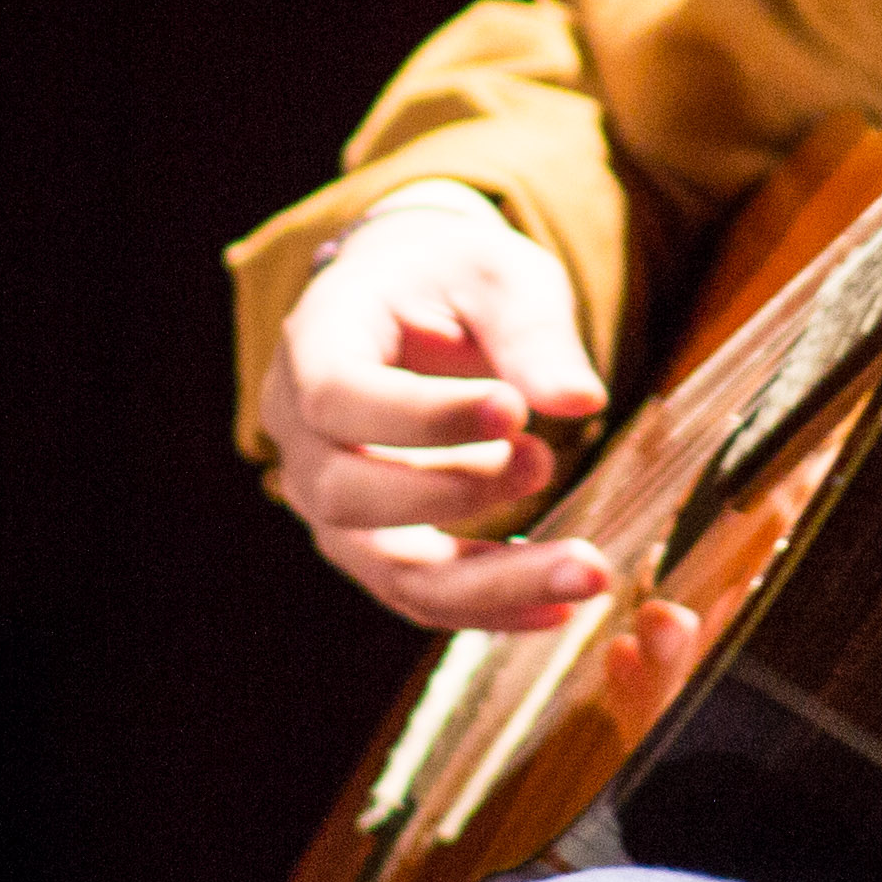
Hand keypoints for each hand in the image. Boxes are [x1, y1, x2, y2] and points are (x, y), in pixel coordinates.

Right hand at [262, 197, 664, 641]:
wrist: (417, 303)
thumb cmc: (455, 278)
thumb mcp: (499, 275)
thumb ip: (531, 331)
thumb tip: (581, 402)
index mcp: (315, 342)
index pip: (339, 394)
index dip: (421, 416)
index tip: (514, 411)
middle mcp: (299, 433)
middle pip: (346, 494)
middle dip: (452, 496)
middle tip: (547, 464)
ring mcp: (327, 498)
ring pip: (386, 568)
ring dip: (487, 583)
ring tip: (583, 573)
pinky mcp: (371, 543)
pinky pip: (419, 593)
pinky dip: (489, 605)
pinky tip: (561, 606)